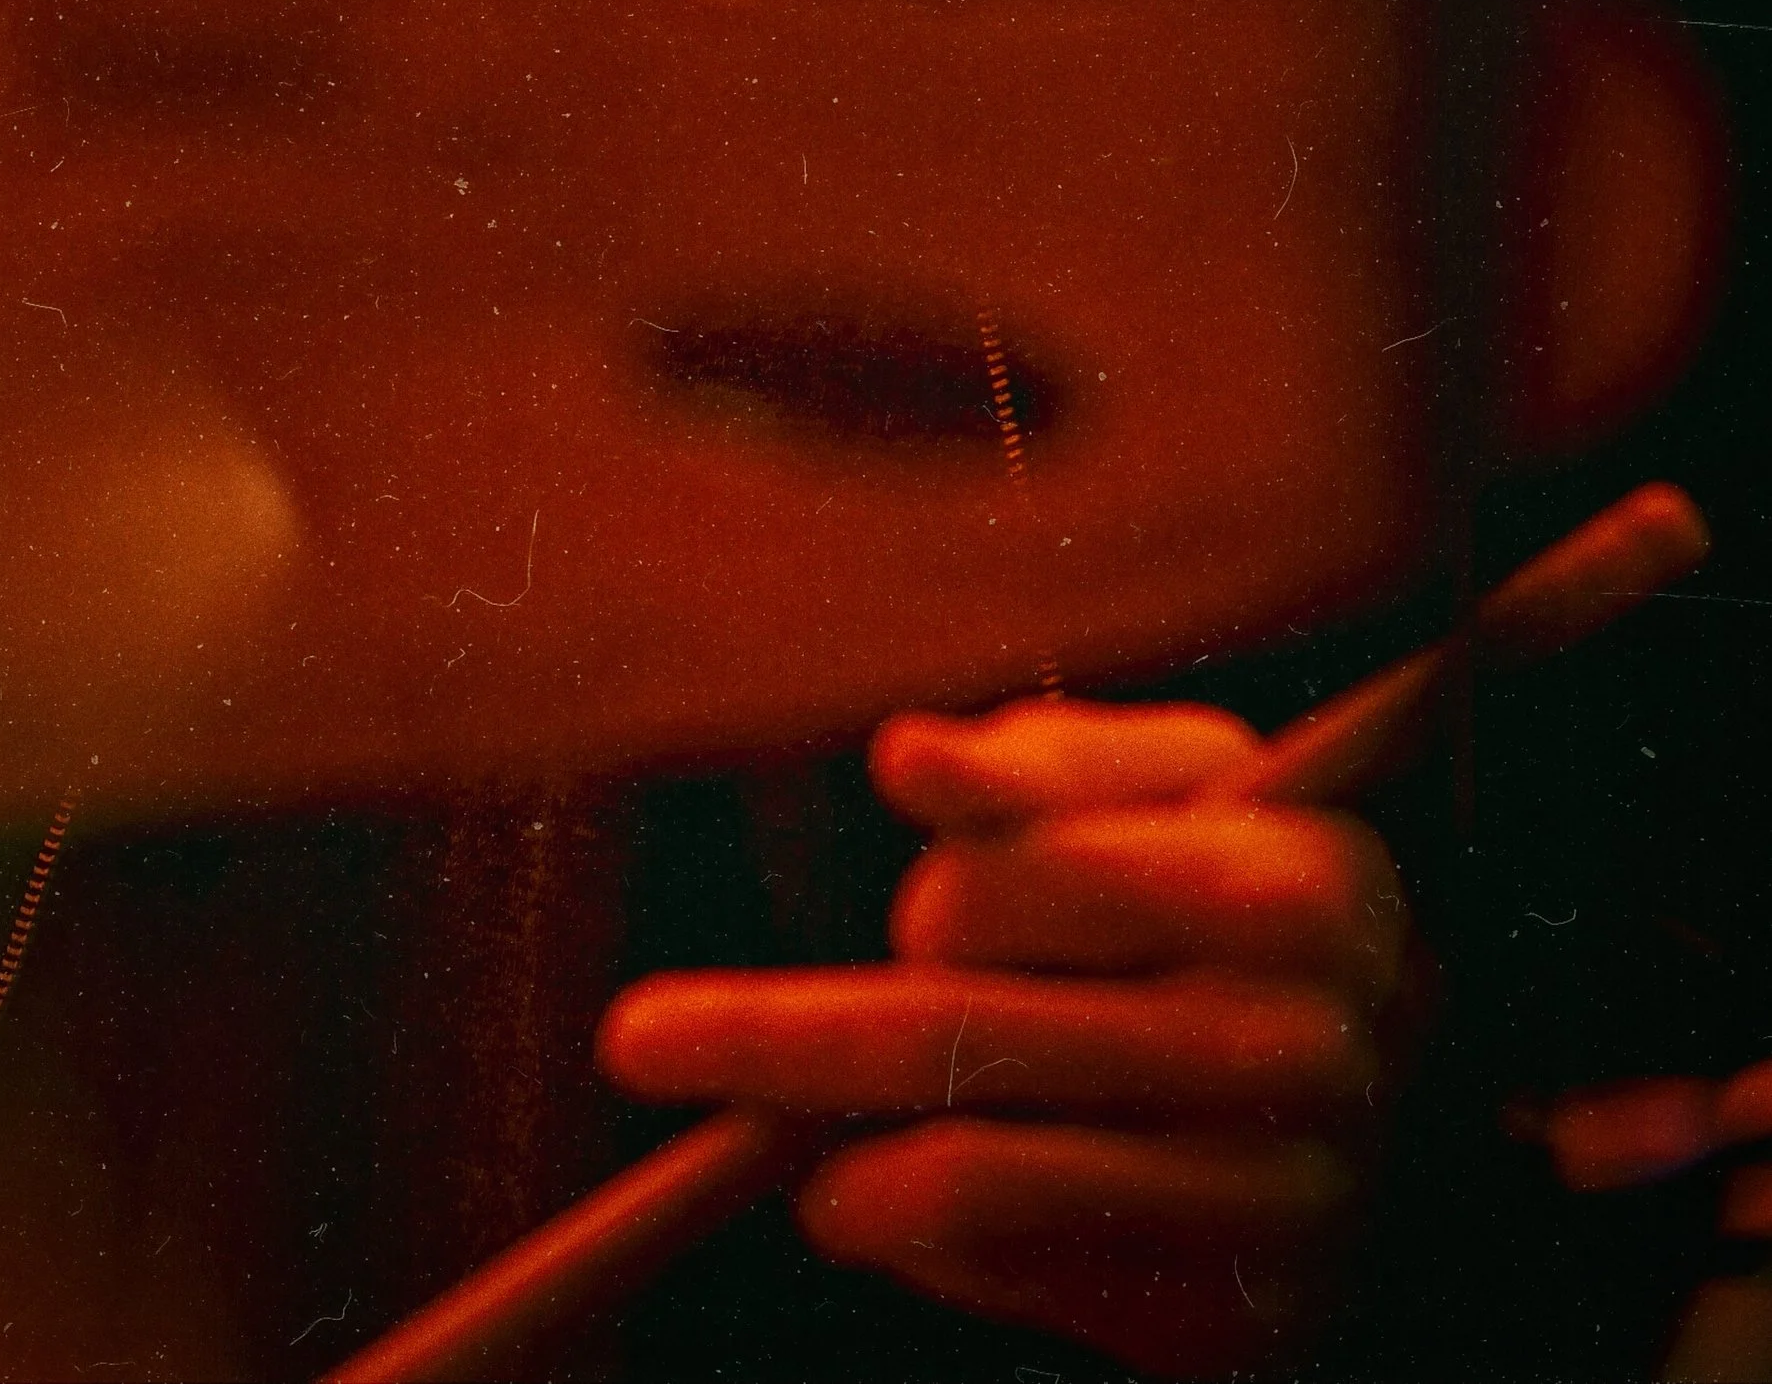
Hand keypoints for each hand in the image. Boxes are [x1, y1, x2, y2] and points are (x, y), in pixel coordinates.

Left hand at [597, 698, 1420, 1378]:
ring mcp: (1281, 1196)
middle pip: (960, 1032)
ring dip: (848, 1167)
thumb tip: (903, 759)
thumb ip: (1048, 762)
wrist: (1437, 1098)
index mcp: (1293, 885)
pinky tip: (892, 1204)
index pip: (1023, 889)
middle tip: (639, 1039)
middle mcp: (1296, 1048)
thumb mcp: (1191, 780)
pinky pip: (1026, 1274)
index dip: (905, 896)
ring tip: (802, 1168)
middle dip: (777, 1037)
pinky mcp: (1244, 1317)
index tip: (775, 914)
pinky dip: (929, 1237)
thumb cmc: (1262, 888)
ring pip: (976, 1169)